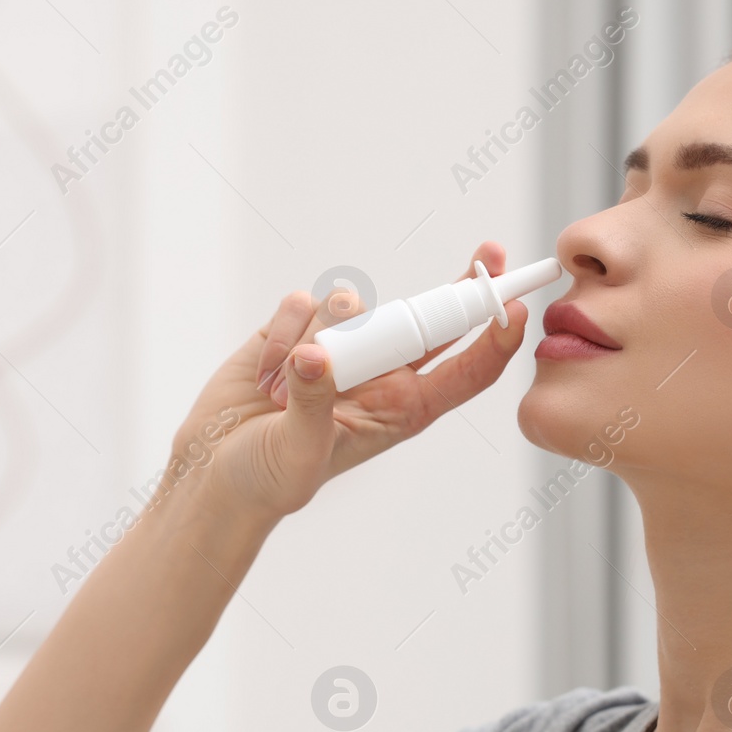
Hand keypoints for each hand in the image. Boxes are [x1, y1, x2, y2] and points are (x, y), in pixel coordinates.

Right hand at [166, 241, 531, 523]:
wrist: (213, 468)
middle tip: (491, 252)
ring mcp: (342, 345)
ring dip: (318, 337)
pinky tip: (263, 376)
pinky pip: (303, 302)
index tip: (518, 305)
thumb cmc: (269, 478)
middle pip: (434, 318)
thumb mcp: (299, 455)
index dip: (497, 337)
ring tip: (282, 392)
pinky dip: (282, 333)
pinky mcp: (298, 328)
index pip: (466, 371)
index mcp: (404, 409)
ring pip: (354, 305)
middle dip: (463, 284)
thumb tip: (317, 356)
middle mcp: (382, 372)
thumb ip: (312, 406)